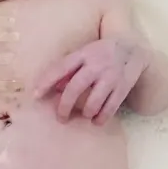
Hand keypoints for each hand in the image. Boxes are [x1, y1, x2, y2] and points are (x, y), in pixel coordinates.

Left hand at [34, 39, 149, 124]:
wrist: (132, 48)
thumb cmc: (100, 53)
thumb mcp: (84, 54)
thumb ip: (70, 69)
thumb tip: (55, 88)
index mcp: (83, 54)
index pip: (61, 68)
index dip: (46, 82)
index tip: (35, 96)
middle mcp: (96, 65)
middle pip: (75, 88)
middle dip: (65, 106)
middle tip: (61, 117)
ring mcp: (110, 76)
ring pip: (93, 101)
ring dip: (85, 113)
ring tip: (83, 115)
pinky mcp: (122, 87)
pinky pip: (110, 108)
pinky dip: (101, 117)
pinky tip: (96, 120)